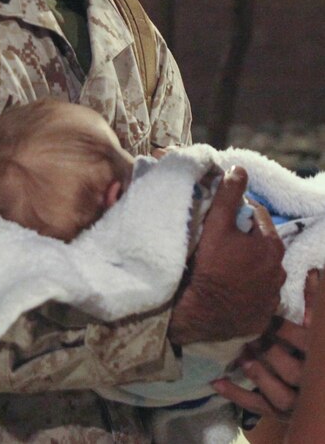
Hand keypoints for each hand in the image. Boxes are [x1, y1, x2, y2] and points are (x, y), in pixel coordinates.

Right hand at [168, 166, 284, 345]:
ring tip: (224, 264)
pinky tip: (230, 286)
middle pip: (260, 242)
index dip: (238, 211)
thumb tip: (239, 169)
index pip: (257, 215)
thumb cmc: (210, 265)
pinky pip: (257, 293)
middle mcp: (280, 270)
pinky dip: (246, 287)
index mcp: (272, 245)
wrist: (204, 314)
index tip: (221, 216)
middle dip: (244, 237)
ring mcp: (273, 295)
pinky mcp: (264, 314)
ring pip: (260, 268)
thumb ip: (229, 195)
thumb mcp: (217, 224)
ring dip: (246, 262)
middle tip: (220, 240)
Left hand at [211, 269, 320, 421]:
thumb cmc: (317, 349)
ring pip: (279, 394)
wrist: (318, 390)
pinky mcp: (279, 413)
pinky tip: (216, 381)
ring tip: (242, 357)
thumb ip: (314, 302)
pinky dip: (236, 395)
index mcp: (319, 356)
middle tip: (247, 333)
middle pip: (289, 368)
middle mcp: (309, 382)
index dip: (279, 327)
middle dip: (267, 350)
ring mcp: (295, 401)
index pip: (300, 340)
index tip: (262, 313)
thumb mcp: (317, 327)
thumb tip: (314, 270)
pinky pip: (258, 407)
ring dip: (258, 375)